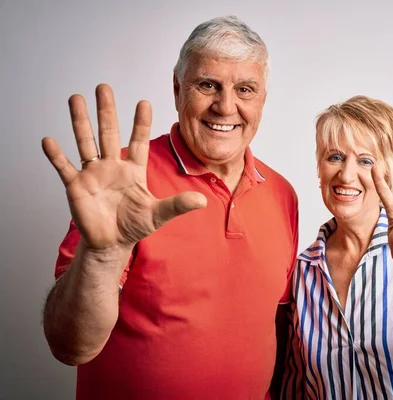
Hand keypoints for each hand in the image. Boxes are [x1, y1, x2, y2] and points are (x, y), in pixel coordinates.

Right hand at [42, 84, 206, 254]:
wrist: (112, 243)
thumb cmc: (134, 226)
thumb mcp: (158, 214)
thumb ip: (178, 205)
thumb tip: (203, 200)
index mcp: (133, 170)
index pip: (138, 142)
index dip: (141, 123)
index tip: (144, 102)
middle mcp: (112, 167)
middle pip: (108, 133)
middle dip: (106, 111)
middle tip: (103, 87)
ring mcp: (93, 174)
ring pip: (85, 142)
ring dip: (80, 121)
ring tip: (75, 98)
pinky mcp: (76, 187)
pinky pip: (64, 168)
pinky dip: (56, 155)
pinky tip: (49, 140)